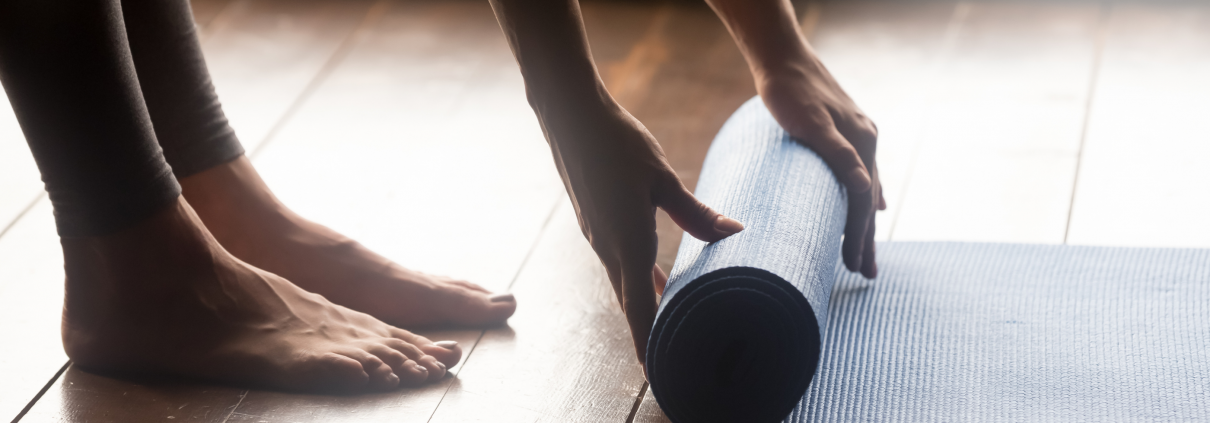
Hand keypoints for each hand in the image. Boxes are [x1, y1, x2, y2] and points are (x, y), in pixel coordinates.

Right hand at [541, 99, 744, 367]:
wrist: (569, 115)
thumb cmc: (617, 141)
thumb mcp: (662, 177)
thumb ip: (695, 212)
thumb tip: (734, 234)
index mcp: (626, 239)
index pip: (639, 304)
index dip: (648, 340)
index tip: (656, 369)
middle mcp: (607, 246)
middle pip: (631, 301)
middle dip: (650, 331)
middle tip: (673, 356)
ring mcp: (598, 235)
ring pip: (625, 282)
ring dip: (646, 305)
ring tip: (672, 323)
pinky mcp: (596, 223)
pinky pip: (619, 262)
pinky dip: (638, 279)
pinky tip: (657, 279)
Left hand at [756, 57, 885, 277]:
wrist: (783, 57)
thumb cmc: (791, 91)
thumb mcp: (813, 124)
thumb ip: (839, 156)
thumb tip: (866, 192)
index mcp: (861, 144)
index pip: (862, 203)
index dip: (859, 237)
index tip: (855, 268)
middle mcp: (865, 142)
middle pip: (867, 202)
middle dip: (866, 240)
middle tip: (866, 275)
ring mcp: (857, 137)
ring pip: (865, 190)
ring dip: (864, 223)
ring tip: (865, 252)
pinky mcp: (844, 132)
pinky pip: (861, 173)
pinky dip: (866, 195)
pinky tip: (870, 205)